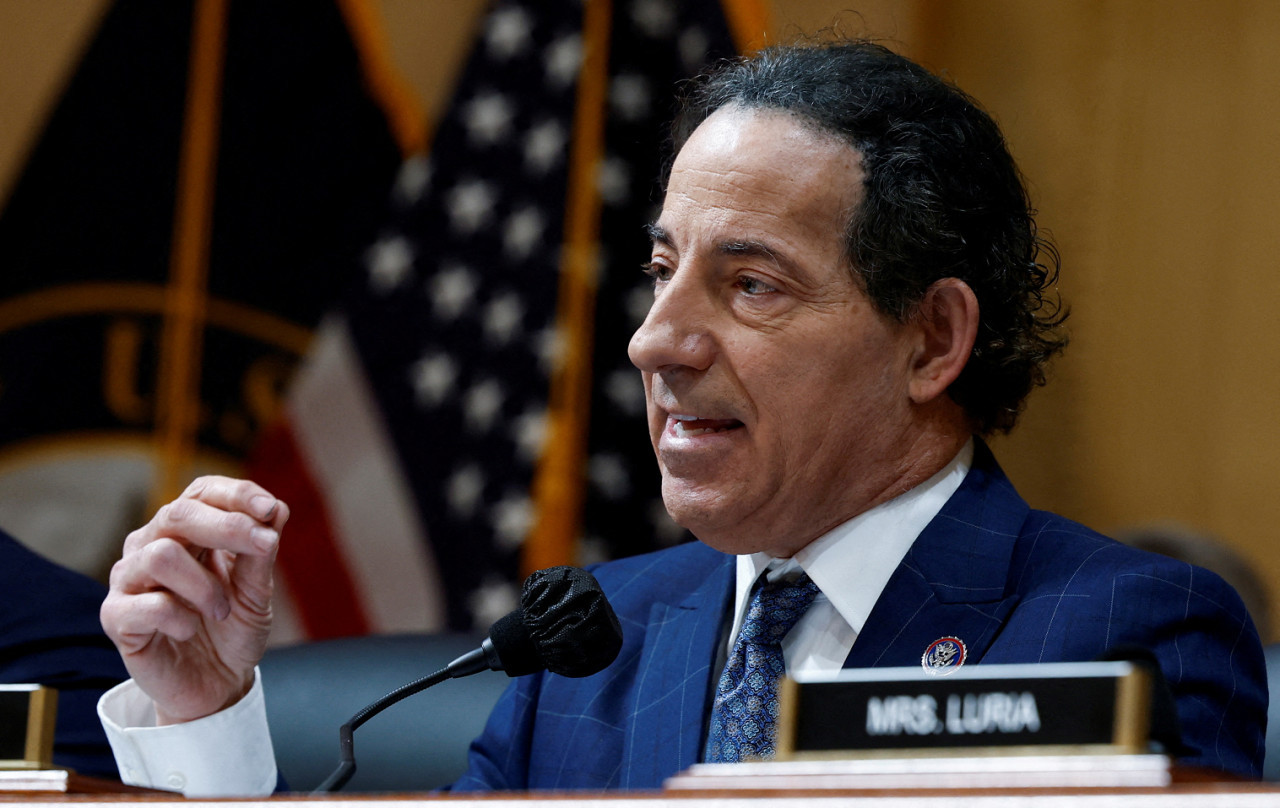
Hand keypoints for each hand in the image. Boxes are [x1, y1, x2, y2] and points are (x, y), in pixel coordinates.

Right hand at [100, 476, 289, 723]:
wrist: (216, 686)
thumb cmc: (233, 630)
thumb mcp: (257, 593)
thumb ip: (261, 554)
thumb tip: (276, 509)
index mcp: (186, 531)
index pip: (203, 492)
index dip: (237, 495)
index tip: (269, 509)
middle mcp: (151, 545)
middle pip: (178, 513)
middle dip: (227, 526)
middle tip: (263, 546)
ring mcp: (129, 579)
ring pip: (161, 554)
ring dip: (205, 585)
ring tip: (220, 610)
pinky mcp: (116, 617)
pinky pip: (147, 604)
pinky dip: (181, 618)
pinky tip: (190, 630)